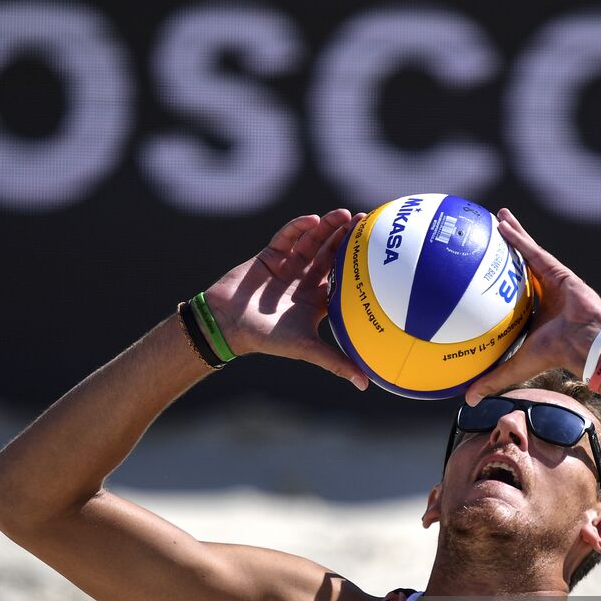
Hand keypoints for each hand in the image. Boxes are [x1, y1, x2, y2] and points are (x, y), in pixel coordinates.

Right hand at [203, 209, 368, 388]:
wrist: (227, 324)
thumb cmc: (267, 338)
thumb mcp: (306, 347)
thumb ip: (335, 362)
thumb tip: (365, 385)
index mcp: (317, 299)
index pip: (343, 276)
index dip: (358, 262)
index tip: (374, 248)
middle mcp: (305, 280)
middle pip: (331, 253)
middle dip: (347, 237)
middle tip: (364, 221)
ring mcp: (288, 265)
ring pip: (312, 241)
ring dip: (327, 227)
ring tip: (342, 215)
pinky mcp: (269, 254)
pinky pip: (286, 236)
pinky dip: (298, 227)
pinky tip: (312, 220)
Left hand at [464, 208, 600, 404]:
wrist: (586, 343)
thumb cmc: (556, 355)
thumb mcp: (516, 366)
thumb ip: (493, 379)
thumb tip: (467, 399)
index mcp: (531, 314)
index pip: (508, 298)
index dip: (495, 288)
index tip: (478, 280)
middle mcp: (539, 294)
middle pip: (516, 268)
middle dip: (502, 252)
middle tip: (483, 237)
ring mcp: (549, 280)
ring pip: (526, 252)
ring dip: (511, 234)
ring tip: (495, 217)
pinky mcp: (556, 270)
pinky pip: (531, 249)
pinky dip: (517, 236)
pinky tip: (501, 223)